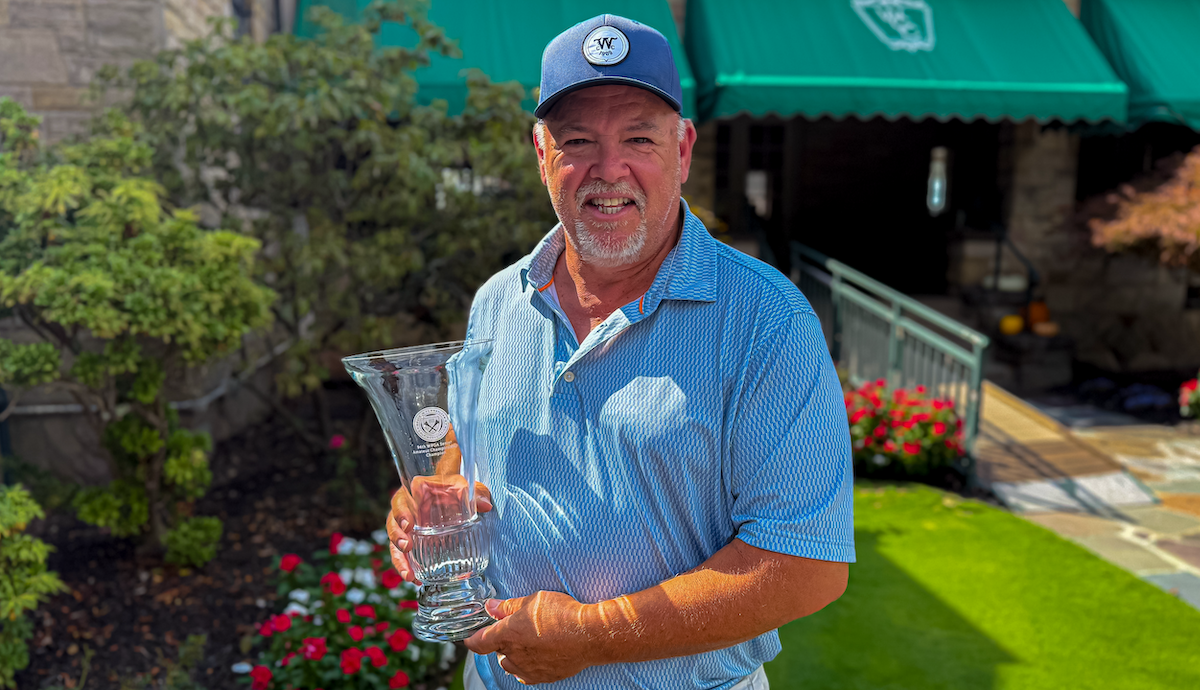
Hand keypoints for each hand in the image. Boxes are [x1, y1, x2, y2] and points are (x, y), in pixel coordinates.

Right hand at [385, 480, 492, 582]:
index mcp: (413, 494)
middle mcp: (405, 511)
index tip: (408, 524)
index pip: (401, 502)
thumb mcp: (465, 487)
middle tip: (406, 547)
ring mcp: (406, 527)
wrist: (449, 492)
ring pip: (394, 543)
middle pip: (393, 524)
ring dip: (399, 559)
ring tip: (408, 574)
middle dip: (397, 537)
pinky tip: (416, 579)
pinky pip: (403, 555)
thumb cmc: (453, 488)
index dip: (401, 513)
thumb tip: (486, 505)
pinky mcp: (410, 541)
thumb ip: (476, 492)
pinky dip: (407, 567)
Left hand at [464, 592, 598, 684]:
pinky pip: (526, 674)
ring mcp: (528, 669)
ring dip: (513, 655)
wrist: (588, 635)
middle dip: (501, 641)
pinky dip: (527, 665)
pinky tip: (538, 654)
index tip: (469, 637)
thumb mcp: (533, 600)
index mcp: (507, 635)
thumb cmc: (562, 614)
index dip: (471, 639)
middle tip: (516, 628)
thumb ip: (509, 606)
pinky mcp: (543, 677)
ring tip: (529, 641)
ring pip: (510, 665)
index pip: (479, 642)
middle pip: (497, 652)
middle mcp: (514, 656)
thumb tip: (491, 606)